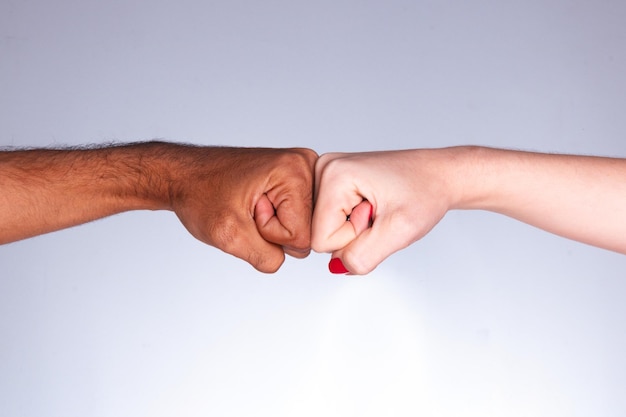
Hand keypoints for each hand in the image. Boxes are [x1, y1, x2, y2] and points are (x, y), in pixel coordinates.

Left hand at [171, 147, 317, 272]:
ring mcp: (301, 172)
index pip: (303, 236)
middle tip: (248, 208)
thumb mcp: (230, 235)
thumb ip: (266, 257)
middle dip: (274, 230)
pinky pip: (295, 219)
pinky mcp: (295, 181)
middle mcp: (305, 166)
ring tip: (249, 205)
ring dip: (272, 225)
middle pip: (308, 231)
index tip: (248, 211)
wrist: (184, 176)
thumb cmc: (200, 194)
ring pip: (301, 227)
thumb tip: (289, 259)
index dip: (270, 234)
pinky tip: (256, 204)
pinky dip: (274, 219)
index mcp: (295, 171)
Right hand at [311, 149, 458, 273]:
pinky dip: (354, 222)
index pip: (322, 239)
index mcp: (333, 174)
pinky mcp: (333, 181)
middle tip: (380, 212)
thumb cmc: (425, 192)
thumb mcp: (400, 231)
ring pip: (326, 228)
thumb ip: (364, 255)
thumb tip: (337, 267)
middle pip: (321, 233)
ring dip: (355, 228)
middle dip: (354, 233)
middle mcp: (324, 168)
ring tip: (379, 208)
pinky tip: (373, 206)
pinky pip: (332, 220)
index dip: (354, 239)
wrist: (440, 175)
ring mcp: (326, 173)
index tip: (378, 216)